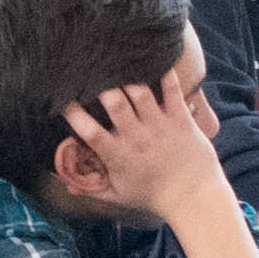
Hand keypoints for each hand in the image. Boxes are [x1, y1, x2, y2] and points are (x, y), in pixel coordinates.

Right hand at [56, 70, 230, 224]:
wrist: (193, 199)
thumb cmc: (154, 196)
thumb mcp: (119, 195)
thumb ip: (91, 189)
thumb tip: (67, 185)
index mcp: (119, 156)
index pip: (90, 132)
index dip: (74, 114)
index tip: (64, 101)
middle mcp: (137, 138)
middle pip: (115, 103)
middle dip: (103, 86)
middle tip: (97, 75)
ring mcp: (160, 126)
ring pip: (140, 92)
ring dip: (129, 77)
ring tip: (121, 65)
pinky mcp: (181, 119)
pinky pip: (172, 90)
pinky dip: (165, 73)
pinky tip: (156, 59)